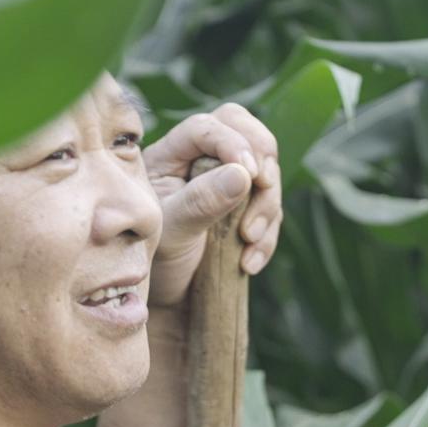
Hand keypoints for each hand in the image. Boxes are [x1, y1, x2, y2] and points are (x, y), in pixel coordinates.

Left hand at [143, 103, 283, 306]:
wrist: (165, 299)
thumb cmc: (155, 263)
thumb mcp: (172, 232)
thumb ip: (202, 202)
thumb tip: (243, 174)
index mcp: (171, 155)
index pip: (207, 127)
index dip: (233, 142)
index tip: (250, 173)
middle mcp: (199, 161)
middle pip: (246, 133)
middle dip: (262, 162)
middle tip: (262, 188)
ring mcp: (226, 182)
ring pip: (267, 171)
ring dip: (268, 205)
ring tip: (249, 241)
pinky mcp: (245, 208)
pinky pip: (272, 207)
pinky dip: (269, 234)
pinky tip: (250, 262)